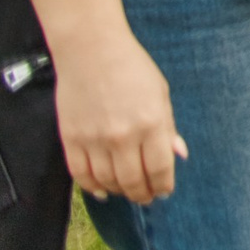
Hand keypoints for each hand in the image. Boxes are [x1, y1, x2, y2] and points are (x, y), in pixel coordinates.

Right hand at [56, 31, 185, 202]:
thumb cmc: (132, 68)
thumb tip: (179, 155)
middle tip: (146, 198)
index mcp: (151, 123)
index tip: (164, 191)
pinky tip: (102, 191)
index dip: (163, 185)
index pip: (159, 169)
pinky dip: (91, 187)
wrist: (91, 50)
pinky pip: (80, 174)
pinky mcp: (70, 139)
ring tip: (127, 192)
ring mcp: (94, 139)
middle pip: (133, 181)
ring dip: (119, 192)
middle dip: (142, 194)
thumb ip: (168, 127)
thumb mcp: (161, 93)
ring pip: (107, 182)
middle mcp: (123, 136)